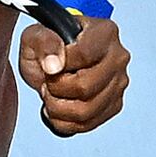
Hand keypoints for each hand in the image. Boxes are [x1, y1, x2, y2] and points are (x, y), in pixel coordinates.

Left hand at [22, 11, 127, 135]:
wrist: (57, 58)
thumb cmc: (50, 44)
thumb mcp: (36, 35)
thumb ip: (43, 42)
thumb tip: (54, 64)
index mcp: (104, 33)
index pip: (84, 55)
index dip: (60, 65)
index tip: (48, 66)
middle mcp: (117, 57)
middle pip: (85, 87)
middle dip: (56, 89)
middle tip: (46, 82)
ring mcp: (118, 83)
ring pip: (87, 110)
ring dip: (58, 108)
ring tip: (51, 95)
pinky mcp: (114, 104)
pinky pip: (89, 123)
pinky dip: (65, 122)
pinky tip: (58, 108)